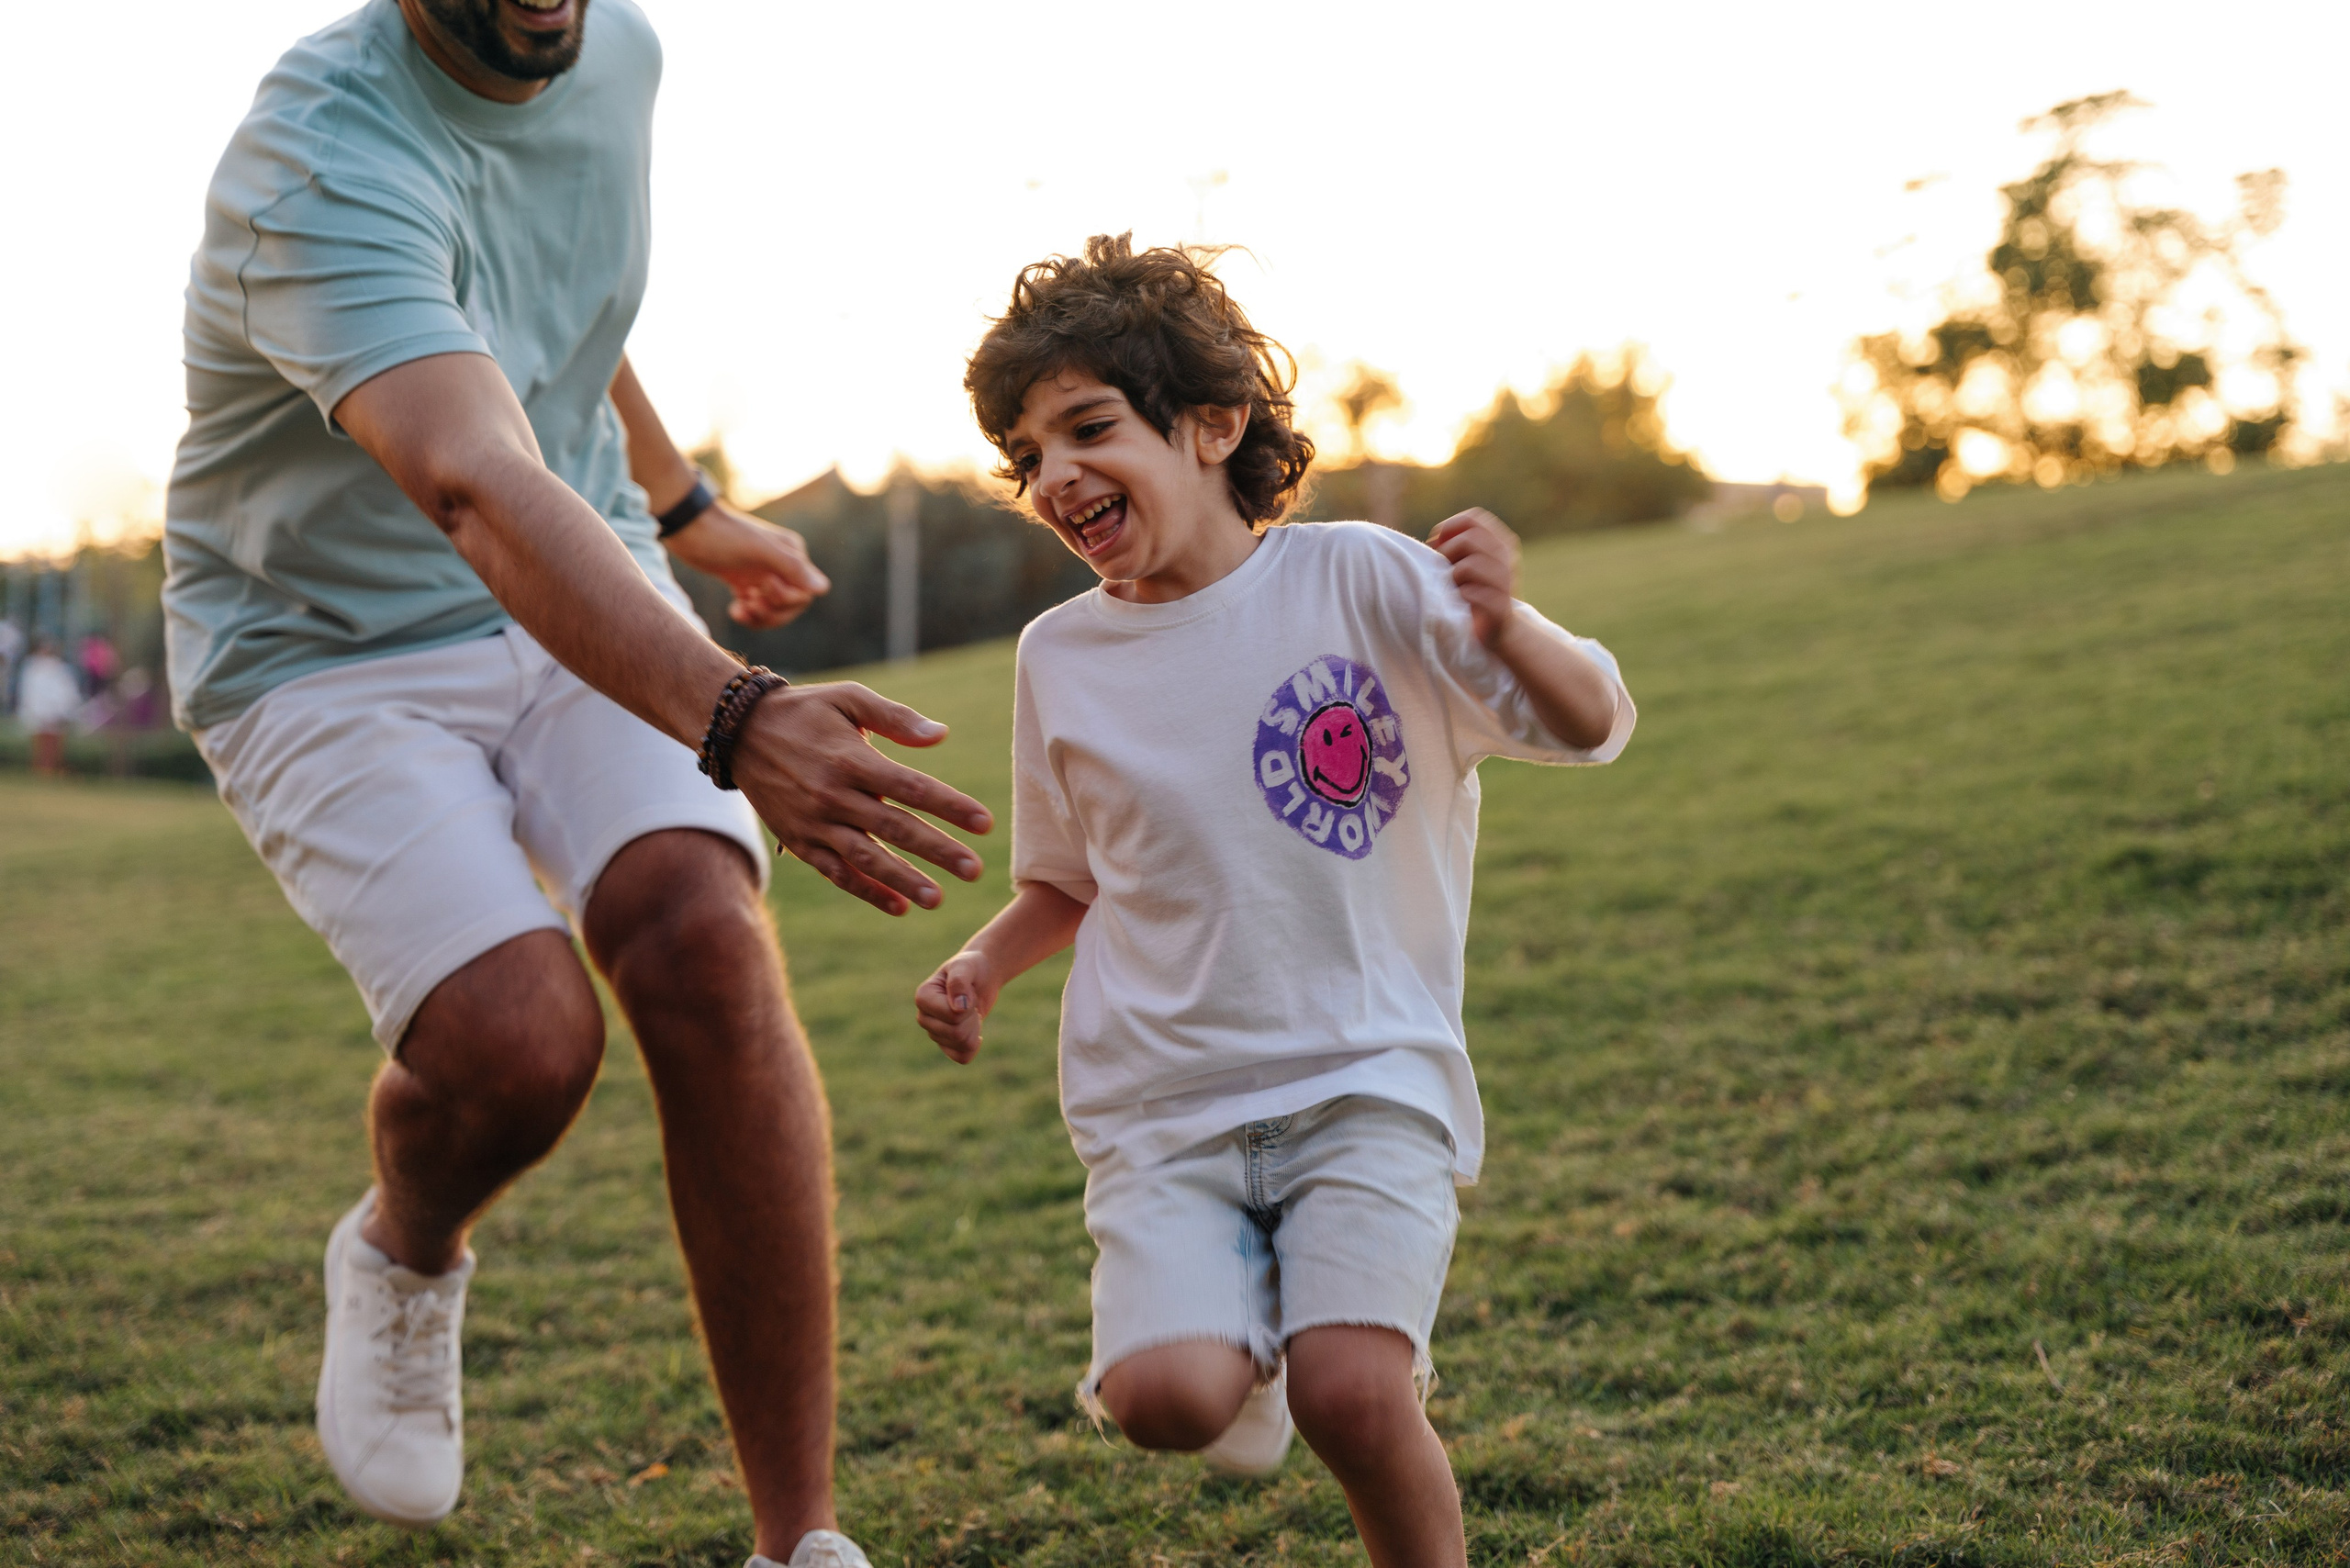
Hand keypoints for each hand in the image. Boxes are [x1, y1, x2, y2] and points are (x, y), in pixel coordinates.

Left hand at [664, 501, 830, 628]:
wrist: (687, 527)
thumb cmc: (724, 535)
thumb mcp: (759, 551)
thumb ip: (792, 568)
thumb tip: (823, 590)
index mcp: (792, 554)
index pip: (805, 593)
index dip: (786, 599)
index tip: (761, 587)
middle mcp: (781, 564)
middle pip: (791, 605)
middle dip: (772, 611)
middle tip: (750, 601)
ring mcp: (762, 574)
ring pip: (774, 609)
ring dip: (759, 616)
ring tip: (740, 609)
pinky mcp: (744, 582)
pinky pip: (756, 607)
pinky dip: (747, 614)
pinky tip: (733, 610)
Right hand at [729, 681, 992, 915]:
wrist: (740, 732)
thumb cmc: (806, 711)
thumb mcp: (848, 698)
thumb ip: (895, 718)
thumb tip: (941, 735)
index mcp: (852, 759)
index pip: (911, 787)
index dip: (950, 806)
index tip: (984, 823)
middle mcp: (833, 795)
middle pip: (894, 828)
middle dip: (937, 851)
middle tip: (974, 870)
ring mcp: (815, 822)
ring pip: (865, 857)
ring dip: (902, 880)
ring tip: (937, 899)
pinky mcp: (801, 841)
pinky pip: (837, 872)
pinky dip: (866, 891)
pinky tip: (898, 906)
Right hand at [915, 948, 1001, 1062]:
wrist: (981, 976)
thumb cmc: (972, 967)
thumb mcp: (966, 967)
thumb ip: (959, 982)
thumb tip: (958, 1008)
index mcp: (923, 997)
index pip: (952, 1016)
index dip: (968, 1006)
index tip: (968, 991)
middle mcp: (924, 1017)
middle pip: (956, 1033)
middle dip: (972, 1018)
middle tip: (971, 1001)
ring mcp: (934, 1032)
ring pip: (962, 1045)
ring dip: (975, 1028)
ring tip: (971, 1012)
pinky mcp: (946, 1044)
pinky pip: (962, 1057)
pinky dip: (974, 1045)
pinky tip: (975, 1030)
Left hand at [1428, 508, 1521, 649]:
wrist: (1500, 629)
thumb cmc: (1477, 591)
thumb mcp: (1468, 561)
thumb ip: (1454, 544)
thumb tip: (1435, 538)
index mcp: (1502, 541)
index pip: (1473, 517)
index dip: (1449, 527)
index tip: (1438, 544)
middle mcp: (1508, 558)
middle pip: (1468, 540)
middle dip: (1448, 553)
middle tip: (1444, 569)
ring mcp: (1507, 582)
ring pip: (1468, 566)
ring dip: (1454, 577)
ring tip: (1457, 587)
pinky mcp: (1500, 607)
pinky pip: (1471, 593)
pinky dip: (1461, 596)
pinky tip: (1463, 601)